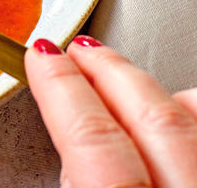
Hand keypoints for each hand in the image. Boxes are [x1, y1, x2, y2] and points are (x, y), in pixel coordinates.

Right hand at [26, 35, 196, 187]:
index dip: (61, 85)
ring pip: (189, 118)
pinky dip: (191, 108)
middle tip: (79, 49)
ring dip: (150, 87)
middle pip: (148, 116)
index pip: (90, 133)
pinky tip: (176, 101)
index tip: (42, 55)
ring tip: (119, 70)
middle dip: (108, 71)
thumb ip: (75, 184)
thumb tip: (68, 151)